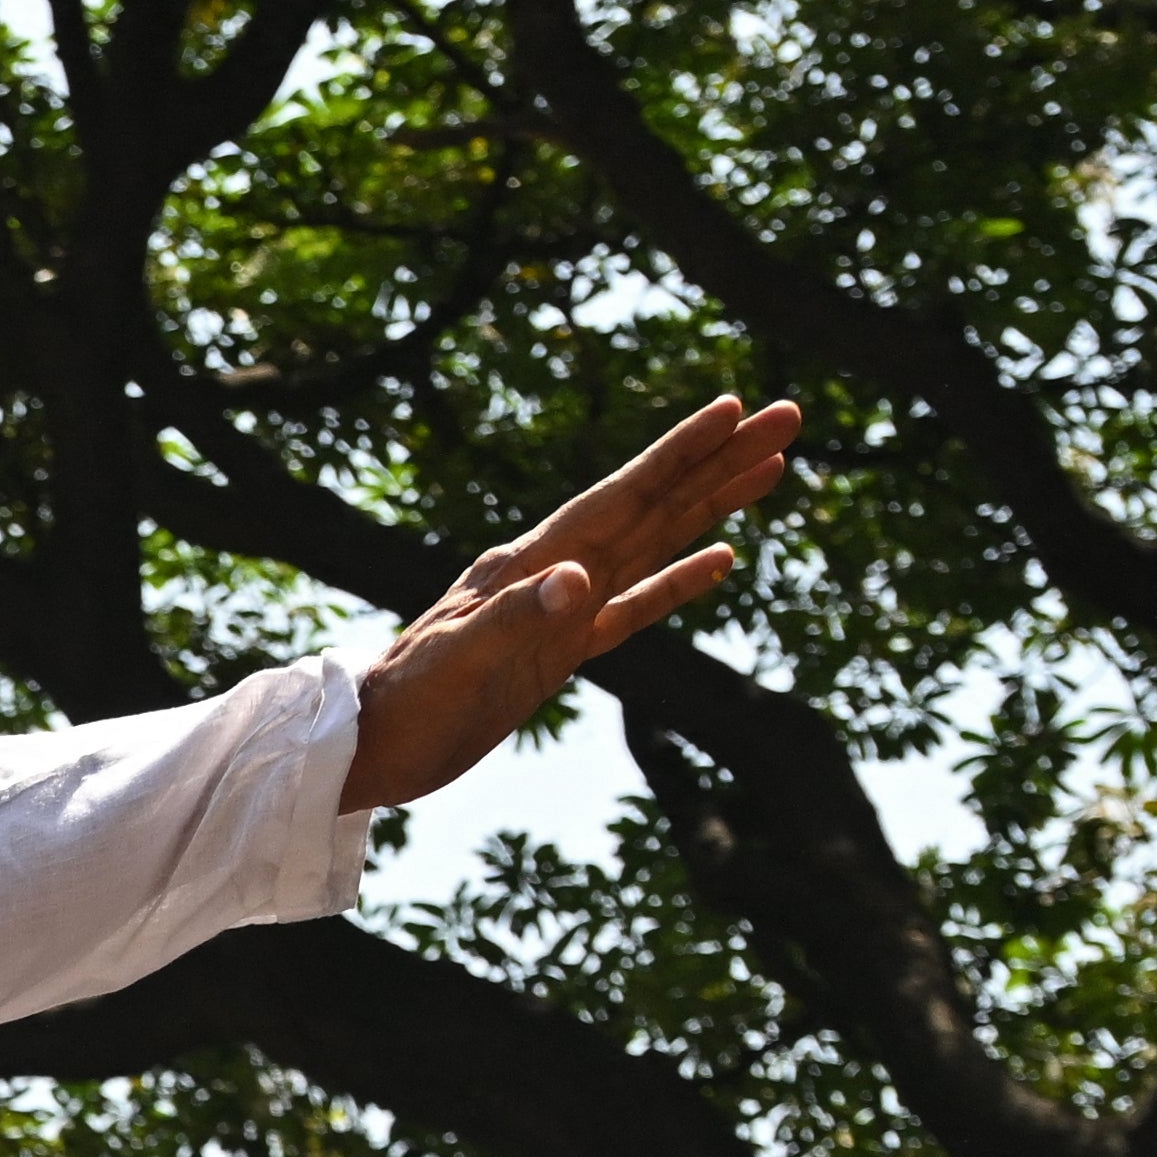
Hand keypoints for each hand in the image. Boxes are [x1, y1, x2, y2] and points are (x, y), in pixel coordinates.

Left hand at [343, 396, 802, 806]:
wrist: (368, 749)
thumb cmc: (404, 703)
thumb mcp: (459, 661)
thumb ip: (516, 618)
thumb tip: (581, 580)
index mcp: (530, 563)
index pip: (621, 495)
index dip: (678, 454)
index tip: (733, 408)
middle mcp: (553, 572)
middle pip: (654, 503)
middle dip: (721, 460)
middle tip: (789, 416)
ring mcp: (559, 611)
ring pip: (654, 543)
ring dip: (713, 505)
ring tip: (772, 468)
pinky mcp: (558, 654)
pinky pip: (632, 608)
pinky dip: (678, 582)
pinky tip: (720, 560)